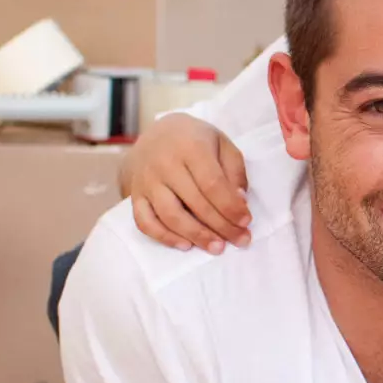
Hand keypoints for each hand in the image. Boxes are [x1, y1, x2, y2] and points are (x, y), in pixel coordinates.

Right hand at [121, 114, 250, 251]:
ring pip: (170, 215)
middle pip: (195, 203)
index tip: (246, 221)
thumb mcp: (221, 143)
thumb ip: (234, 170)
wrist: (155, 134)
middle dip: (221, 226)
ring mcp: (147, 181)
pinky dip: (164, 237)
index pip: (212, 183)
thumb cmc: (194, 141)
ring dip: (196, 235)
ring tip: (217, 248)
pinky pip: (145, 221)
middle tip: (240, 240)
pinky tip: (185, 245)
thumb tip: (240, 201)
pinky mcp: (135, 195)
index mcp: (191, 147)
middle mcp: (165, 164)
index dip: (230, 206)